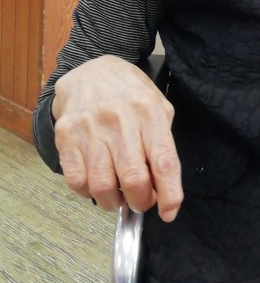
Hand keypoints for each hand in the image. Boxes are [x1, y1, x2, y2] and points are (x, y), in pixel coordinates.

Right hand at [52, 55, 182, 221]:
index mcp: (149, 113)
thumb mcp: (158, 106)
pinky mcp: (66, 137)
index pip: (164, 162)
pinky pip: (76, 181)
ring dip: (114, 202)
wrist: (90, 70)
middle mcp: (120, 121)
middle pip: (134, 179)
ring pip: (103, 186)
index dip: (170, 194)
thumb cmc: (130, 93)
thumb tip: (162, 186)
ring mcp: (90, 129)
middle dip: (141, 201)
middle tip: (142, 202)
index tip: (169, 212)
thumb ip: (162, 143)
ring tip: (118, 197)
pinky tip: (96, 185)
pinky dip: (88, 193)